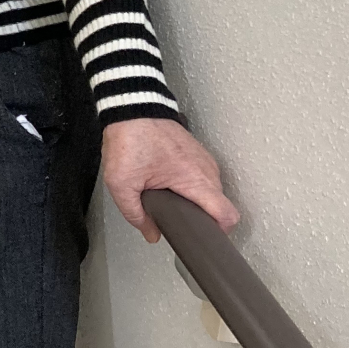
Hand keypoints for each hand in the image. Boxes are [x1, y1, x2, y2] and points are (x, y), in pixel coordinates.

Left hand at [102, 118, 239, 243]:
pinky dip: (192, 187)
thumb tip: (151, 234)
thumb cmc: (129, 139)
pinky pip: (203, 178)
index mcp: (195, 179)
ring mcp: (204, 160)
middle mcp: (207, 170)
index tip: (205, 240)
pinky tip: (172, 187)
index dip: (219, 233)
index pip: (226, 215)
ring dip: (196, 201)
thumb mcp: (121, 183)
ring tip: (173, 204)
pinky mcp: (197, 153)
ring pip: (210, 192)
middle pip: (218, 207)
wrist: (131, 107)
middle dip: (202, 218)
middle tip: (180, 223)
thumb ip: (135, 214)